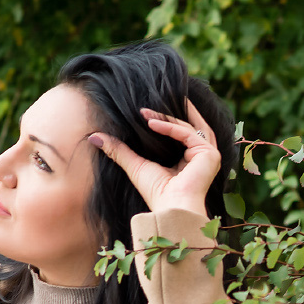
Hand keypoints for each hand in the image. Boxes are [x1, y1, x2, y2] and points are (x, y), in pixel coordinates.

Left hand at [88, 100, 220, 217]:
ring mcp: (210, 155)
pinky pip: (187, 133)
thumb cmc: (156, 193)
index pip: (183, 132)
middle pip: (192, 124)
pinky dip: (170, 127)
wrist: (170, 208)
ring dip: (168, 116)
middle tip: (160, 94)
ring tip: (147, 111)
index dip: (168, 120)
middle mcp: (204, 156)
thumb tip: (93, 137)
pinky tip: (151, 124)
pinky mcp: (209, 154)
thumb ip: (119, 150)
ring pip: (189, 126)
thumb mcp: (135, 165)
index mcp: (191, 160)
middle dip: (176, 110)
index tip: (146, 113)